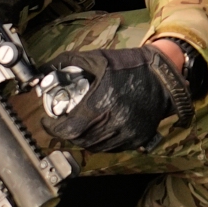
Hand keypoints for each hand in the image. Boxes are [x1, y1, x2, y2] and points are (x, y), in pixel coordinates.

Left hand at [41, 44, 197, 154]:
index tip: (48, 121)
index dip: (54, 128)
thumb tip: (43, 69)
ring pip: (95, 146)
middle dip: (66, 132)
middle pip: (80, 139)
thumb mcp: (98, 59)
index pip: (69, 128)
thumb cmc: (131, 67)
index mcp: (102, 103)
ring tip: (78, 125)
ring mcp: (127, 134)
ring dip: (82, 138)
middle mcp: (115, 122)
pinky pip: (111, 147)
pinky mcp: (137, 139)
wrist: (164, 77)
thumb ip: (68, 62)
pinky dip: (100, 141)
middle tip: (61, 122)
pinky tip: (97, 128)